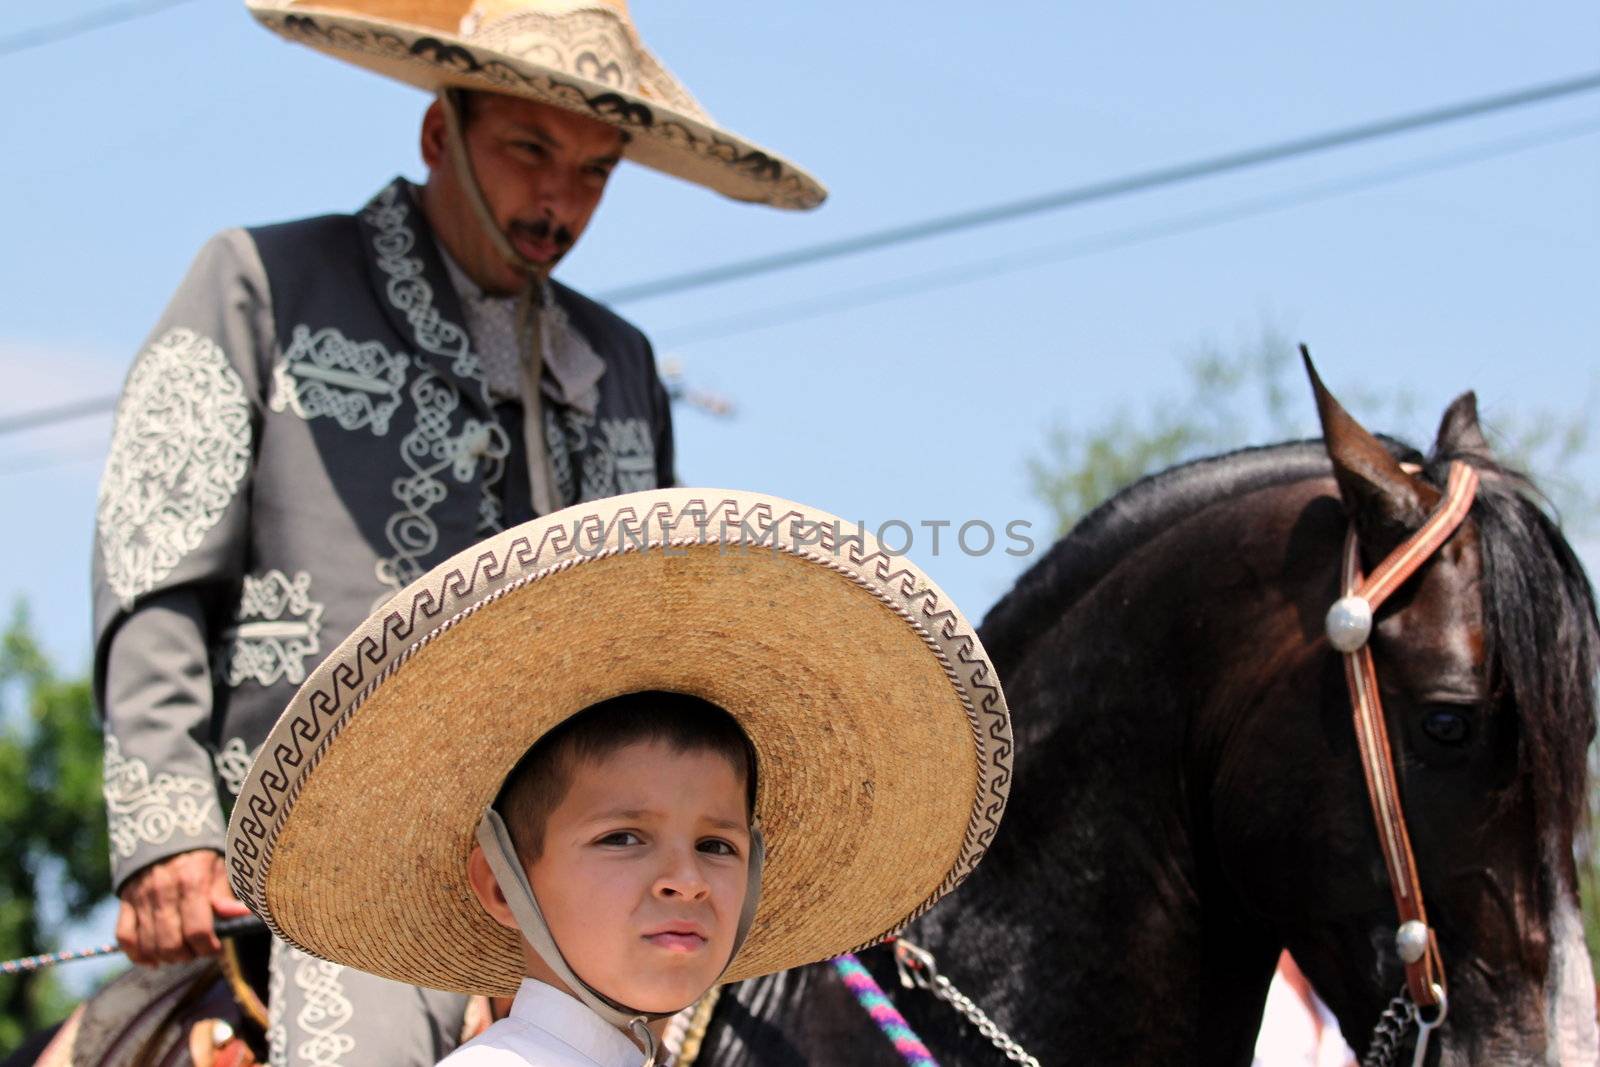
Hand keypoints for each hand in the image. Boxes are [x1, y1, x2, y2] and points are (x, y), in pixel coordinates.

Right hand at [116, 849, 252, 965]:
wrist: (164, 827)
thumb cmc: (199, 852)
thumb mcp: (219, 867)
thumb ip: (225, 896)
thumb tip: (243, 916)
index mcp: (192, 883)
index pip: (198, 931)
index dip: (208, 947)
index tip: (216, 947)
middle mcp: (164, 893)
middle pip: (171, 945)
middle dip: (188, 956)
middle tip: (197, 950)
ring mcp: (141, 898)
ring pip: (148, 945)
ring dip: (166, 958)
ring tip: (180, 953)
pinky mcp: (126, 901)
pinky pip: (124, 937)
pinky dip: (137, 954)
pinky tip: (152, 958)